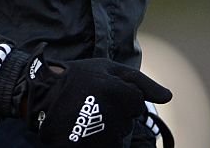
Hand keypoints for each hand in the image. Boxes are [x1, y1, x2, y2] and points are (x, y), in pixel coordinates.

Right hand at [23, 55, 171, 146]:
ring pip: (119, 135)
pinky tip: (86, 128)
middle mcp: (113, 115)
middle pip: (128, 120)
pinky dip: (100, 139)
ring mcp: (102, 135)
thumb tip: (168, 97)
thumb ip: (141, 82)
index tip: (106, 92)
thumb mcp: (108, 69)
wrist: (41, 97)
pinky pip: (109, 145)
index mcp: (118, 92)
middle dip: (117, 112)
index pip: (137, 102)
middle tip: (94, 103)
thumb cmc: (77, 78)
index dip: (124, 96)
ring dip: (108, 126)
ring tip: (88, 115)